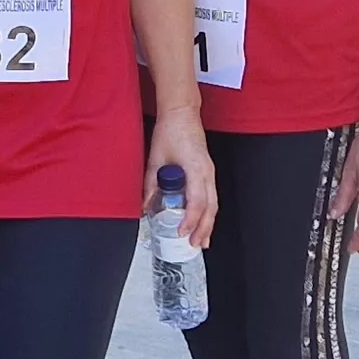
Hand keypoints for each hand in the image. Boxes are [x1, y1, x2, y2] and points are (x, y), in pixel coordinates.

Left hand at [145, 109, 217, 251]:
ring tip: (203, 240)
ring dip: (209, 223)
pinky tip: (202, 222)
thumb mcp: (155, 159)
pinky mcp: (208, 171)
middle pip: (210, 207)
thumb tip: (145, 206)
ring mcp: (210, 172)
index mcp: (196, 169)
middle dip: (204, 228)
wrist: (182, 113)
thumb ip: (150, 184)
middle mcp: (207, 172)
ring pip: (214, 203)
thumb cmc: (170, 131)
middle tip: (195, 245)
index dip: (190, 220)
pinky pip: (211, 196)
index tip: (182, 233)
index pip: (196, 202)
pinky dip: (208, 212)